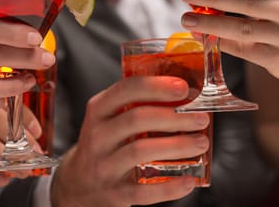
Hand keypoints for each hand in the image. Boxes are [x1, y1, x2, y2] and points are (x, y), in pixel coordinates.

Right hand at [51, 76, 210, 206]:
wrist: (77, 184)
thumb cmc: (105, 143)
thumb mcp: (109, 118)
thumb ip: (136, 104)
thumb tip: (184, 93)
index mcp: (99, 110)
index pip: (126, 89)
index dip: (156, 86)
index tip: (182, 87)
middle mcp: (97, 135)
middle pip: (137, 119)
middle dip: (174, 116)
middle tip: (201, 118)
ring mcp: (104, 165)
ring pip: (141, 151)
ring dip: (177, 146)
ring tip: (201, 143)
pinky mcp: (114, 193)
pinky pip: (144, 191)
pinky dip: (169, 187)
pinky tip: (189, 181)